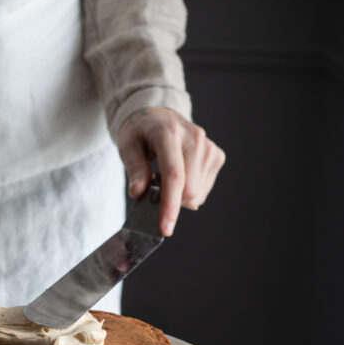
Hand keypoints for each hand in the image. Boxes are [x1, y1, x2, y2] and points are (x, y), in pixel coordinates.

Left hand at [116, 107, 225, 235]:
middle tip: (154, 190)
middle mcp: (194, 137)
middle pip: (190, 188)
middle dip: (171, 201)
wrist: (158, 116)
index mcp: (169, 132)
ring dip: (180, 196)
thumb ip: (134, 168)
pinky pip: (205, 189)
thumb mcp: (127, 145)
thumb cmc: (140, 132)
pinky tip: (180, 177)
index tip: (165, 228)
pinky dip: (190, 191)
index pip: (174, 175)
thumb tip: (138, 191)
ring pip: (198, 193)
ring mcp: (208, 146)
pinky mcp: (216, 154)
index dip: (170, 205)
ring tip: (166, 178)